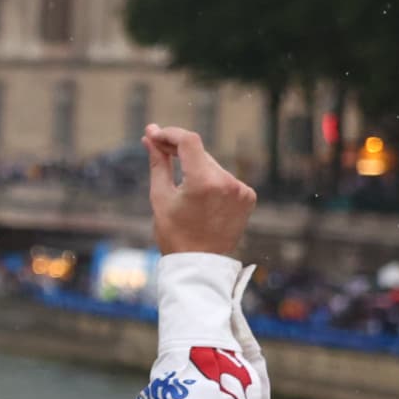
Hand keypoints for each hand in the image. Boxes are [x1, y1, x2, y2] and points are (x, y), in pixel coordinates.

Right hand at [145, 124, 257, 255]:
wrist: (199, 265)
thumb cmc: (174, 233)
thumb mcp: (160, 197)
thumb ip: (158, 163)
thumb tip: (150, 138)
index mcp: (203, 182)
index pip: (189, 141)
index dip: (170, 133)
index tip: (155, 134)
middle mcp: (227, 182)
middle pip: (200, 153)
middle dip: (179, 150)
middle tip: (158, 148)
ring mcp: (241, 189)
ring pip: (212, 166)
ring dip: (196, 167)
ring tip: (181, 186)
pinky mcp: (248, 196)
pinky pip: (226, 179)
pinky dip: (212, 181)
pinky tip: (200, 198)